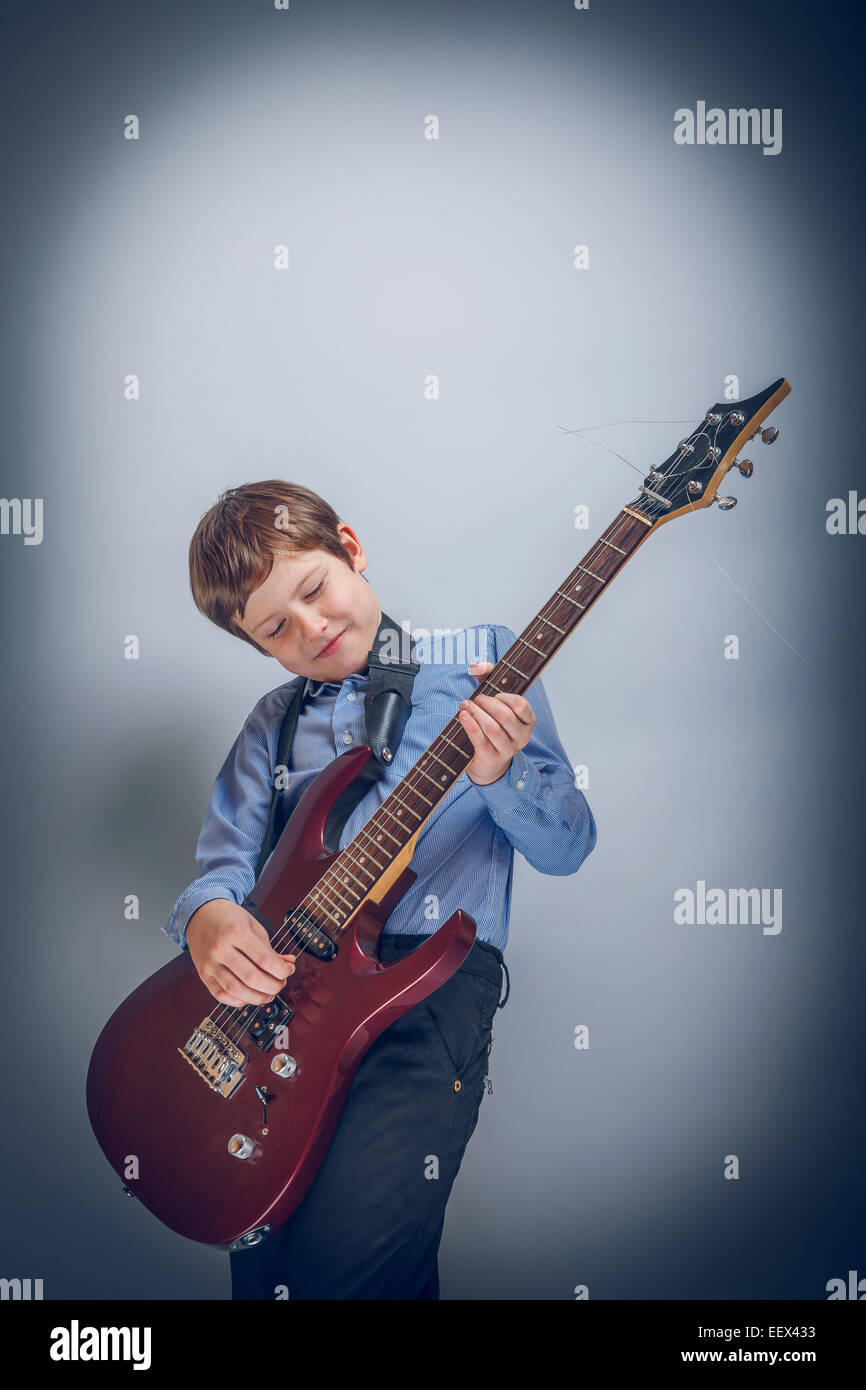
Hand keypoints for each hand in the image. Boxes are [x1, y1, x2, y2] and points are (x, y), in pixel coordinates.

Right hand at [185, 898, 296, 1007]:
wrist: (201, 915)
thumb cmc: (229, 918)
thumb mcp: (253, 926)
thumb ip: (270, 948)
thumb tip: (289, 964)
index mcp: (236, 932)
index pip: (264, 959)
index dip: (281, 970)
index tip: (289, 971)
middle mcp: (220, 948)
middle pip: (252, 978)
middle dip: (273, 986)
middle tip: (280, 984)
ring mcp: (210, 963)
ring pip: (236, 990)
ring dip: (257, 998)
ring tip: (268, 994)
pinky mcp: (203, 974)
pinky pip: (221, 995)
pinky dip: (238, 1001)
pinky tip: (249, 996)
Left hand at [458, 660, 535, 785]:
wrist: (487, 760)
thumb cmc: (492, 724)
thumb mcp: (493, 699)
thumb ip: (488, 676)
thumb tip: (475, 666)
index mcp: (528, 721)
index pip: (521, 705)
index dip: (505, 697)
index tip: (493, 694)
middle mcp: (522, 736)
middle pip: (505, 716)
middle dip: (486, 704)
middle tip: (474, 700)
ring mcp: (508, 750)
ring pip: (492, 728)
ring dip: (476, 714)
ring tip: (465, 706)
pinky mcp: (492, 758)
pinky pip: (481, 740)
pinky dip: (470, 726)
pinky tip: (462, 716)